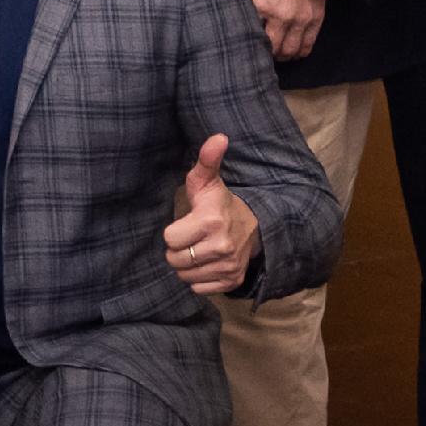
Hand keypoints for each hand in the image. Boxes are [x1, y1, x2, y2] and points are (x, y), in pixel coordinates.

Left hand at [162, 133, 263, 296]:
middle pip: (175, 260)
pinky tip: (208, 263)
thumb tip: (218, 137)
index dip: (173, 232)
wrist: (255, 228)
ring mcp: (229, 266)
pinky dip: (199, 279)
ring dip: (187, 265)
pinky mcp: (233, 280)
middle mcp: (221, 246)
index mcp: (211, 221)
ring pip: (185, 276)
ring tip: (199, 249)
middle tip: (191, 238)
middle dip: (178, 250)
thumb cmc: (220, 203)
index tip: (186, 224)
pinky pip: (199, 288)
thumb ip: (207, 160)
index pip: (169, 239)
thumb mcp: (209, 182)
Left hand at [242, 0, 327, 62]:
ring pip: (293, 50)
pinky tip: (294, 51)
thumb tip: (229, 8)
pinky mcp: (316, 18)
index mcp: (262, 6)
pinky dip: (301, 51)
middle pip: (276, 49)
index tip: (251, 47)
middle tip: (267, 54)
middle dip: (271, 55)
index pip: (255, 37)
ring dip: (286, 56)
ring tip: (280, 54)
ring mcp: (301, 19)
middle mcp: (282, 16)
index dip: (253, 45)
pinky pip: (309, 44)